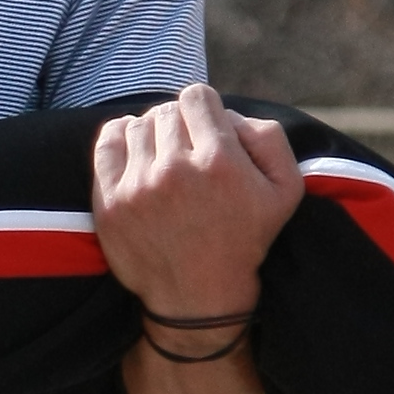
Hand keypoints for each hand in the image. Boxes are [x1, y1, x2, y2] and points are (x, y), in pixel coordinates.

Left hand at [93, 84, 304, 320]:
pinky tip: (138, 155)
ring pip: (139, 124)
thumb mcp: (286, 190)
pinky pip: (107, 141)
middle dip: (180, 126)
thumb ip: (268, 136)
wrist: (199, 297)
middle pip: (167, 110)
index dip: (205, 111)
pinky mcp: (110, 202)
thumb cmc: (246, 239)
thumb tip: (227, 113)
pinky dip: (121, 138)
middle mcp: (175, 170)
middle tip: (188, 154)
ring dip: (153, 135)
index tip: (207, 133)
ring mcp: (138, 186)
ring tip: (165, 161)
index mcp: (219, 161)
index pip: (197, 96)